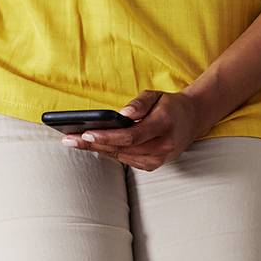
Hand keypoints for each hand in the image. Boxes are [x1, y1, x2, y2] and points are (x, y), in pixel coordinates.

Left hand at [61, 89, 213, 170]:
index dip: (107, 136)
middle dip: (92, 144)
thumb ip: (139, 103)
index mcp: (163, 126)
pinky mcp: (154, 165)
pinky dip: (109, 152)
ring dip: (96, 149)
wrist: (192, 120)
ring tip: (73, 142)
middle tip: (68, 139)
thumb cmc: (169, 105)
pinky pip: (126, 160)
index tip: (86, 133)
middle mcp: (163, 147)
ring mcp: (159, 159)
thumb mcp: (155, 95)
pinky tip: (91, 145)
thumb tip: (122, 114)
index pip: (131, 136)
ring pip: (121, 156)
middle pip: (122, 149)